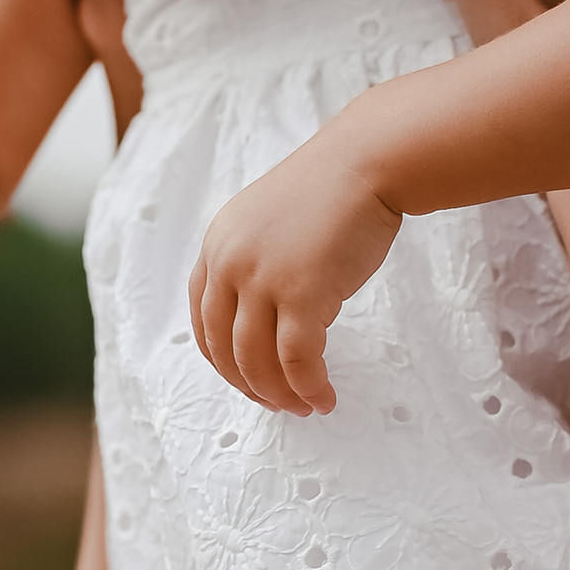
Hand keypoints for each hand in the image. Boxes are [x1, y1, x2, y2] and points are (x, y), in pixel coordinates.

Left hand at [188, 134, 402, 414]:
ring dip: (279, 394)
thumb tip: (264, 317)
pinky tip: (324, 398)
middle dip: (249, 385)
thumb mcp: (268, 222)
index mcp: (217, 245)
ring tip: (302, 407)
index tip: (246, 379)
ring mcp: (263, 279)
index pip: (202, 319)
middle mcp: (230, 264)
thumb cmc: (331, 191)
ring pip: (257, 361)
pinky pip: (298, 360)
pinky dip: (308, 387)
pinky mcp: (302, 293)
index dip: (221, 360)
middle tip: (276, 404)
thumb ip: (254, 261)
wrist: (367, 162)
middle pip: (224, 347)